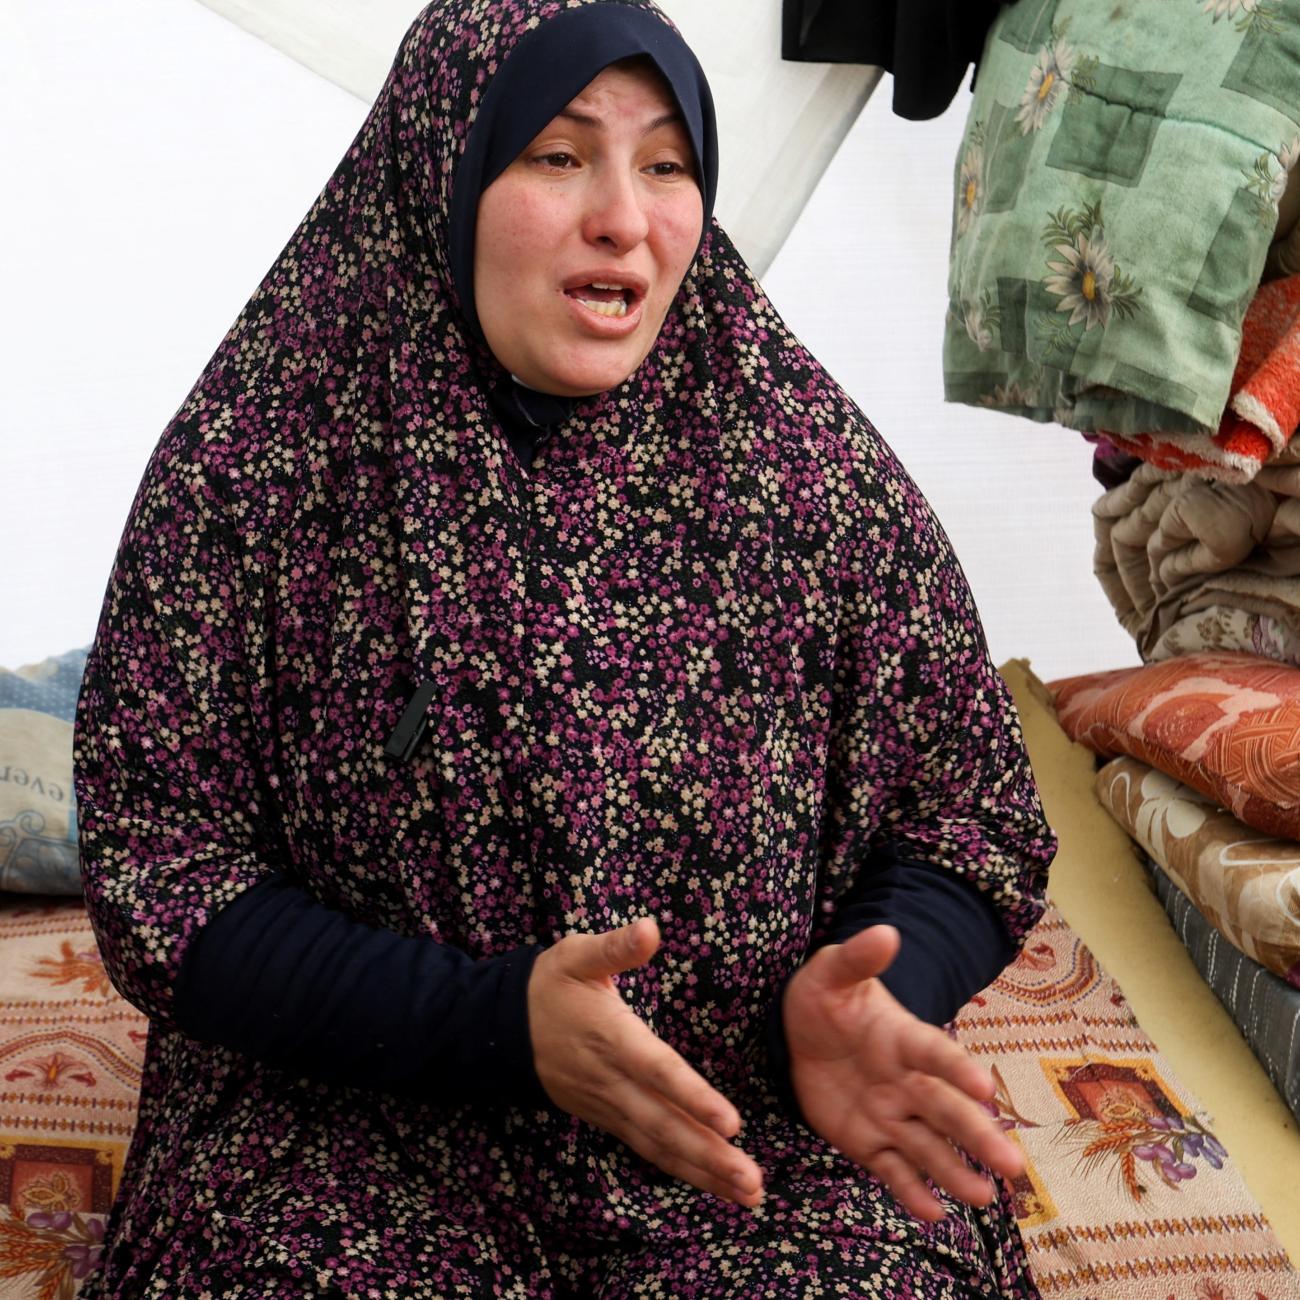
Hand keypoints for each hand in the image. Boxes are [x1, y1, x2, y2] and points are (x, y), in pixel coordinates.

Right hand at [528, 917, 763, 1206]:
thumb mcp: (578, 955)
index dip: (694, 1097)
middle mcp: (612, 1081)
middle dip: (710, 1155)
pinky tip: (712, 1183)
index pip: (658, 1072)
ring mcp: (608, 1105)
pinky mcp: (607, 1117)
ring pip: (658, 1145)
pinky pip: (647, 1148)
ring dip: (703, 1172)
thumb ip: (616, 947)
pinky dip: (681, 1169)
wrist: (501, 1029)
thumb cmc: (549, 985)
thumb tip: (651, 928)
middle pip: (664, 1125)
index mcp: (613, 1038)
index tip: (731, 1123)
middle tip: (752, 1182)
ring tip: (747, 1195)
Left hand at [783, 925, 1022, 1220]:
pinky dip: (910, 1190)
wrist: (798, 1032)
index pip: (936, 1053)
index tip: (985, 1089)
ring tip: (982, 1198)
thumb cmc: (825, 996)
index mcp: (904, 1038)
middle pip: (945, 1110)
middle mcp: (908, 1081)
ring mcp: (891, 1115)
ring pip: (928, 1146)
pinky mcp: (868, 1142)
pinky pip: (892, 1169)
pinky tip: (932, 1212)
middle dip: (976, 1136)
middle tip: (1012, 1166)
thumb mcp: (832, 972)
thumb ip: (858, 958)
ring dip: (954, 1171)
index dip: (958, 1070)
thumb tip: (885, 932)